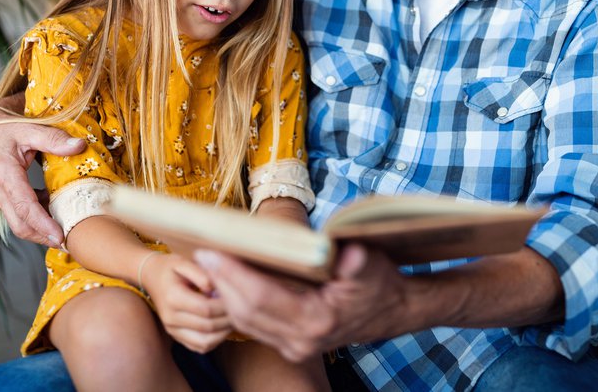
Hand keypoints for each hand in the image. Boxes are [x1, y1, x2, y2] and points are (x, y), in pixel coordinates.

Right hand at [0, 102, 84, 245]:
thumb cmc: (3, 130)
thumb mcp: (28, 128)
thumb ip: (53, 138)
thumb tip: (79, 145)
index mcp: (4, 175)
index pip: (24, 207)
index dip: (42, 224)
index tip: (59, 236)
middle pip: (21, 224)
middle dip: (44, 236)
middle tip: (70, 242)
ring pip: (20, 222)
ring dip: (43, 229)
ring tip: (69, 228)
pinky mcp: (3, 199)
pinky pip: (20, 214)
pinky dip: (39, 217)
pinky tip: (57, 209)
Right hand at [141, 253, 232, 353]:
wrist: (151, 277)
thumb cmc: (171, 268)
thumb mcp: (184, 262)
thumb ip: (201, 273)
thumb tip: (215, 288)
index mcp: (173, 298)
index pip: (206, 308)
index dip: (225, 304)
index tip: (236, 295)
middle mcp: (170, 318)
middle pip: (208, 326)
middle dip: (228, 317)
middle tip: (240, 306)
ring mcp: (172, 330)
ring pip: (205, 342)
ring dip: (224, 332)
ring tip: (233, 317)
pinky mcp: (176, 336)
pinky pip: (200, 347)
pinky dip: (215, 340)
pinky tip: (222, 326)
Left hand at [195, 244, 410, 361]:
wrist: (395, 311)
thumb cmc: (381, 283)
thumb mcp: (372, 265)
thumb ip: (357, 261)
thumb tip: (347, 253)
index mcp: (316, 320)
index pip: (261, 298)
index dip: (233, 275)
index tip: (212, 251)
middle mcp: (300, 340)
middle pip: (245, 312)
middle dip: (222, 281)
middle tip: (202, 251)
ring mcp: (295, 346)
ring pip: (245, 322)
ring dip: (225, 292)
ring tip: (210, 262)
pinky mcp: (291, 344)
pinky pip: (254, 325)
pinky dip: (237, 302)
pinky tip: (228, 280)